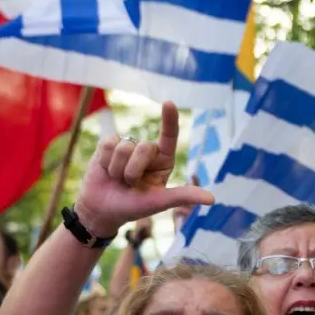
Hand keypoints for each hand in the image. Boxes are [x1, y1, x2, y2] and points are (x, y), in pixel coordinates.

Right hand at [74, 101, 213, 236]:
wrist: (102, 211)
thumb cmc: (132, 207)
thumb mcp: (158, 202)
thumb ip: (183, 196)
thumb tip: (212, 200)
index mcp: (164, 161)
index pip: (170, 137)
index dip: (169, 120)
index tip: (168, 103)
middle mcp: (148, 151)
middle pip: (142, 147)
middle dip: (132, 172)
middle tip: (129, 185)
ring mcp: (128, 146)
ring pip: (123, 147)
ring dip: (117, 170)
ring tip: (117, 179)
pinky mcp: (108, 144)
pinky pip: (108, 143)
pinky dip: (105, 161)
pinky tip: (105, 170)